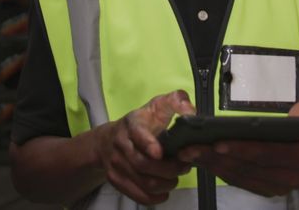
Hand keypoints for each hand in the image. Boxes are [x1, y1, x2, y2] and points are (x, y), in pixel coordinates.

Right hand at [95, 90, 196, 204]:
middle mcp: (120, 145)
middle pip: (143, 164)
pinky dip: (155, 197)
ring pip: (144, 182)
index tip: (160, 152)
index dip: (148, 144)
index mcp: (132, 124)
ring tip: (176, 177)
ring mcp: (117, 165)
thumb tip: (191, 112)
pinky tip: (164, 190)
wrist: (107, 140)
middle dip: (169, 169)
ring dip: (166, 183)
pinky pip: (138, 195)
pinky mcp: (116, 181)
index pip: (138, 134)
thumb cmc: (140, 122)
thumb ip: (177, 101)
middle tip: (184, 166)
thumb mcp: (157, 105)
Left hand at [178, 100, 298, 197]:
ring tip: (189, 152)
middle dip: (217, 157)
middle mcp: (291, 177)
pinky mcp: (265, 190)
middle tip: (191, 147)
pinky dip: (218, 171)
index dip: (242, 149)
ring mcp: (277, 187)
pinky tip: (201, 160)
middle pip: (248, 167)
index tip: (218, 142)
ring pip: (239, 176)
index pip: (268, 154)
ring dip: (212, 165)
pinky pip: (238, 181)